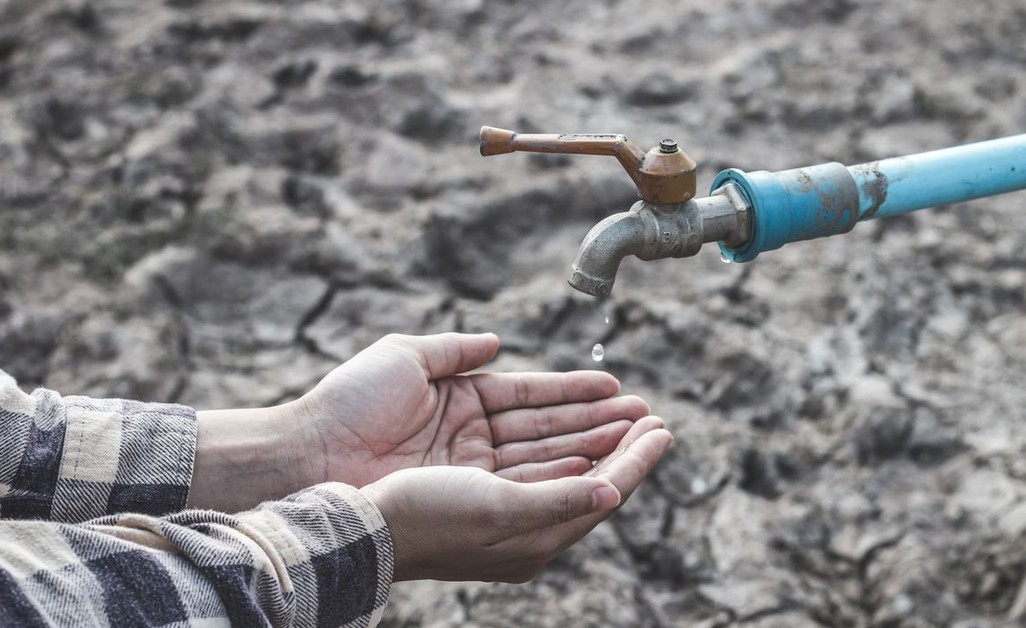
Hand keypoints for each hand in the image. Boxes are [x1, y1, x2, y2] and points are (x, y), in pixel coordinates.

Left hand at [295, 333, 649, 486]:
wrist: (309, 454)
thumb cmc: (347, 403)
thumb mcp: (405, 358)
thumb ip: (455, 349)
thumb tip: (496, 341)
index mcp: (462, 403)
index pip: (533, 397)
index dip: (576, 392)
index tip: (616, 386)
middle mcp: (474, 442)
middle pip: (551, 432)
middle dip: (601, 424)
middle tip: (648, 415)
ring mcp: (474, 474)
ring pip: (551, 460)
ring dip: (599, 449)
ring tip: (643, 436)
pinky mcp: (472, 502)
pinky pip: (533, 489)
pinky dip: (571, 478)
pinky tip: (608, 467)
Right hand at [361, 416, 671, 582]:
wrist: (361, 524)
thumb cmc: (426, 518)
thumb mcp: (499, 509)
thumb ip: (559, 500)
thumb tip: (614, 491)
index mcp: (535, 539)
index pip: (604, 492)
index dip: (636, 459)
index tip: (664, 428)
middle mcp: (525, 526)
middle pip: (590, 478)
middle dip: (622, 444)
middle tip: (652, 414)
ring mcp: (502, 506)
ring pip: (564, 464)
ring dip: (595, 435)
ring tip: (625, 410)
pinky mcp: (480, 488)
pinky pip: (535, 462)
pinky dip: (560, 442)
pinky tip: (573, 430)